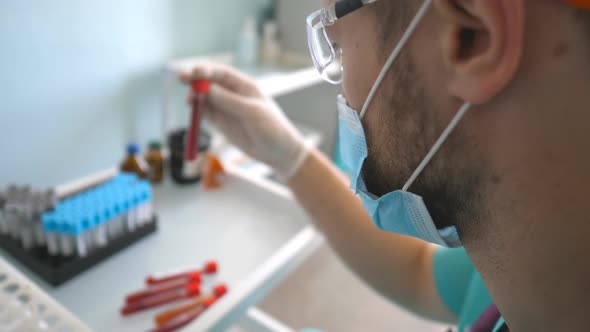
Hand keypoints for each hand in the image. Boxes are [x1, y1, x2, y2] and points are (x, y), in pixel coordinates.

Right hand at [180, 63, 308, 180]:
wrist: (279, 152)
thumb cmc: (272, 128)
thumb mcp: (252, 113)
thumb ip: (229, 101)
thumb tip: (207, 89)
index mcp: (244, 86)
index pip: (221, 73)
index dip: (206, 70)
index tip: (193, 72)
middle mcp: (233, 94)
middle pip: (209, 83)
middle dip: (195, 81)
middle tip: (181, 80)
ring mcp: (226, 109)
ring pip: (204, 98)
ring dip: (195, 97)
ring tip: (189, 102)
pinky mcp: (222, 123)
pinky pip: (205, 114)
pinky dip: (197, 112)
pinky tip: (193, 113)